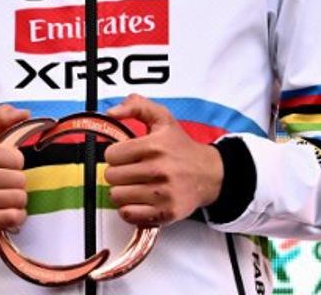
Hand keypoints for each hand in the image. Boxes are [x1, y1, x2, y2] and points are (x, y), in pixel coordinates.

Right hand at [0, 104, 29, 232]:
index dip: (15, 163)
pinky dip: (16, 215)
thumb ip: (2, 118)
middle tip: (4, 183)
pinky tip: (7, 210)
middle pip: (19, 180)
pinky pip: (13, 218)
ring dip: (17, 199)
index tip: (4, 165)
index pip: (17, 159)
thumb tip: (24, 113)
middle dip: (17, 181)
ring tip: (4, 196)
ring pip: (18, 199)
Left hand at [104, 94, 223, 226]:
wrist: (209, 173)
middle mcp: (159, 169)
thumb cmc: (181, 147)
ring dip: (123, 190)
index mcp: (155, 145)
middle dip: (119, 172)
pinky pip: (128, 214)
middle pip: (111, 176)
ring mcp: (162, 193)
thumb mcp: (163, 119)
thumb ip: (137, 106)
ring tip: (137, 184)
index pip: (111, 155)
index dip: (117, 154)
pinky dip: (130, 208)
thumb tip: (112, 112)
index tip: (127, 155)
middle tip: (132, 170)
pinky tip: (141, 198)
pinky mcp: (165, 212)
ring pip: (117, 196)